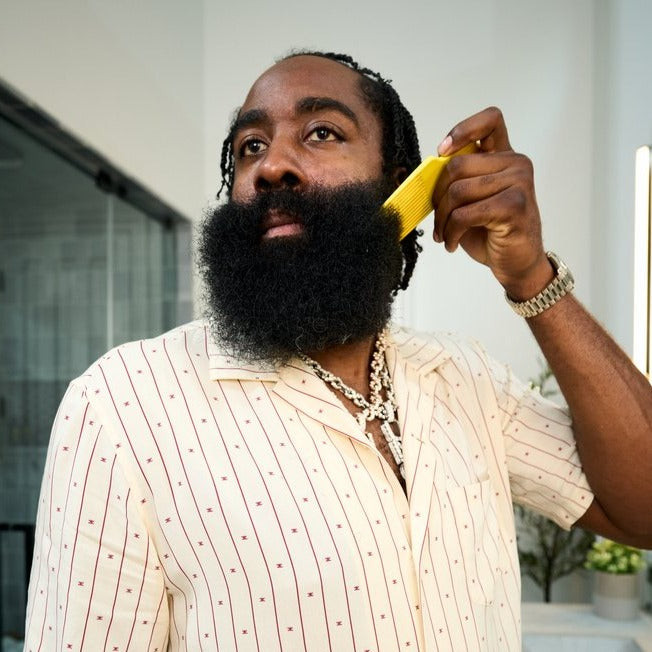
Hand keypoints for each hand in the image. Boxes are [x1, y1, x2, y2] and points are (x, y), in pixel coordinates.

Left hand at [432, 107, 552, 299]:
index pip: (490, 120)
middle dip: (438, 197)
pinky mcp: (515, 205)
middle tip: (438, 221)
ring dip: (442, 220)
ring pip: (458, 191)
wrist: (516, 263)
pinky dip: (451, 232)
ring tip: (444, 235)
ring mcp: (519, 182)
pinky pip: (465, 214)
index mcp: (504, 157)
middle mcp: (516, 163)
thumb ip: (458, 179)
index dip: (462, 131)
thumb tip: (425, 173)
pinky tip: (451, 243)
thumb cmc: (491, 232)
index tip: (442, 152)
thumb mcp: (471, 200)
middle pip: (457, 165)